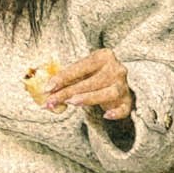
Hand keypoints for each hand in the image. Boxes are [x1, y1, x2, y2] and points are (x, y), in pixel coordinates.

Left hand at [24, 51, 140, 140]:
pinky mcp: (127, 101)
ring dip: (89, 98)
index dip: (63, 77)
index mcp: (104, 56)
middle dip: (68, 92)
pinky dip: (117, 112)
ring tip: (72, 103)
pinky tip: (107, 116)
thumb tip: (46, 91)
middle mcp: (116, 69)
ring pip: (109, 93)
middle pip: (92, 81)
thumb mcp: (81, 72)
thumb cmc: (93, 75)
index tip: (47, 88)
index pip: (82, 66)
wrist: (114, 82)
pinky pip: (125, 108)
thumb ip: (66, 79)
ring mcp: (123, 85)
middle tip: (51, 101)